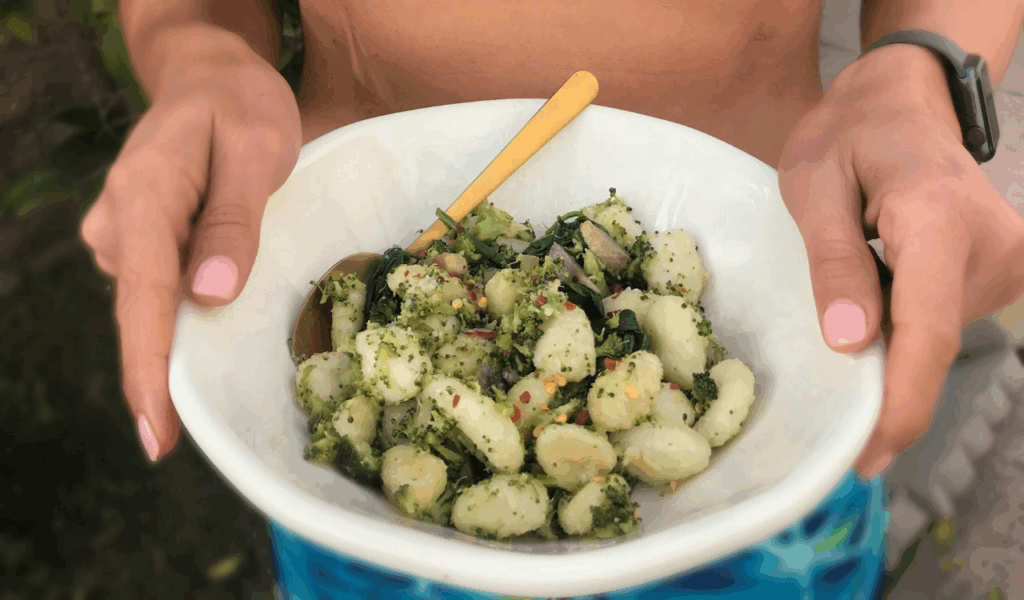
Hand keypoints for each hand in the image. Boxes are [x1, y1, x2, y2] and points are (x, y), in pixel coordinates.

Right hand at [81, 40, 301, 461]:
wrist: (210, 75)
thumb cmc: (240, 105)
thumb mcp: (257, 151)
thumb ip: (233, 222)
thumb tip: (208, 297)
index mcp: (147, 195)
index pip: (144, 296)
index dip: (149, 370)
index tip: (156, 433)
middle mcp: (119, 218)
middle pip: (141, 311)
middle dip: (158, 376)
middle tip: (175, 440)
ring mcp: (122, 229)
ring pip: (150, 303)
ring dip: (177, 341)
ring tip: (205, 381)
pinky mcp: (137, 236)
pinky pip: (157, 287)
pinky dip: (180, 314)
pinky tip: (206, 326)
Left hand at [778, 44, 1023, 478]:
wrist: (905, 102)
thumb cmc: (851, 135)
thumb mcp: (812, 185)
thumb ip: (833, 261)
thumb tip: (853, 344)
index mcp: (936, 219)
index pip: (928, 332)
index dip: (900, 404)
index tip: (867, 454)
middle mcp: (991, 246)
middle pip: (931, 344)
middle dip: (879, 381)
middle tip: (826, 399)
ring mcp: (1006, 261)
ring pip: (936, 338)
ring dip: (886, 344)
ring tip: (846, 303)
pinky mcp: (1002, 272)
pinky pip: (944, 323)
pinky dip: (903, 330)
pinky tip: (873, 301)